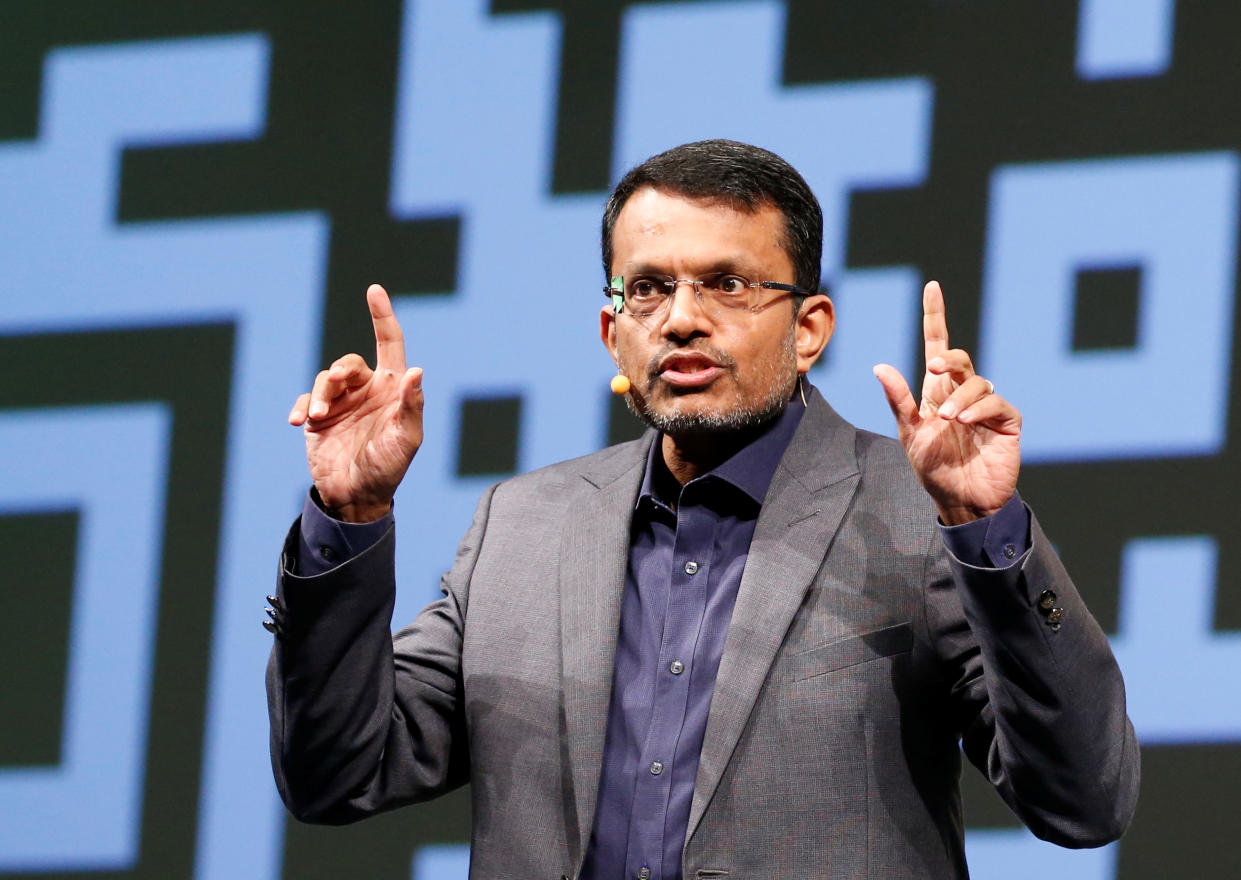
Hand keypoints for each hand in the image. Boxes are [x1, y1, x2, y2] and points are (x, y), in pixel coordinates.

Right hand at [288, 284, 423, 521]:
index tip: (374, 290)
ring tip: (316, 415)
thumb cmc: (389, 468)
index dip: (382, 316)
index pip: (388, 343)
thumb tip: (416, 370)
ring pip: (324, 379)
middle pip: (348, 363)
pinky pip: (303, 401)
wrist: (357, 497)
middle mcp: (365, 390)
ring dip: (319, 393)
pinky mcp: (317, 419)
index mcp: (391, 388)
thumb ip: (411, 406)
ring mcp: (340, 403)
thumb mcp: (407, 439)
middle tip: (335, 390)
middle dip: (339, 373)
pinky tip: (298, 422)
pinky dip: (299, 406)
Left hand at [873, 281, 1020, 524]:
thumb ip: (899, 400)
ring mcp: (986, 406)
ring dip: (960, 396)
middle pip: (958, 359)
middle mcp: (962, 394)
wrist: (961, 501)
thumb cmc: (935, 469)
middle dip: (947, 358)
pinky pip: (997, 402)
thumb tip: (879, 366)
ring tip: (948, 420)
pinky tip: (965, 422)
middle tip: (933, 369)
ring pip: (978, 380)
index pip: (937, 346)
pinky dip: (979, 408)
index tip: (931, 287)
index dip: (935, 316)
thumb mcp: (910, 433)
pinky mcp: (1007, 421)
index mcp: (937, 392)